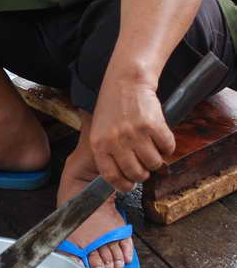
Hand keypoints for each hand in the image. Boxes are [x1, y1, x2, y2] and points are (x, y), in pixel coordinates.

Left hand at [89, 76, 175, 191]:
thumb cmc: (113, 107)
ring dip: (156, 160)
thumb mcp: (100, 131)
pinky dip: (168, 146)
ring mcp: (134, 133)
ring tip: (152, 149)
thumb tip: (122, 177)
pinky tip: (161, 138)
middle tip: (145, 166)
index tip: (131, 185)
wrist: (126, 81)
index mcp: (99, 145)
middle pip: (136, 173)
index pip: (111, 176)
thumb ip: (108, 152)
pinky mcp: (153, 125)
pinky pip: (168, 147)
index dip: (124, 185)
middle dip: (143, 174)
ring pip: (154, 163)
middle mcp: (115, 141)